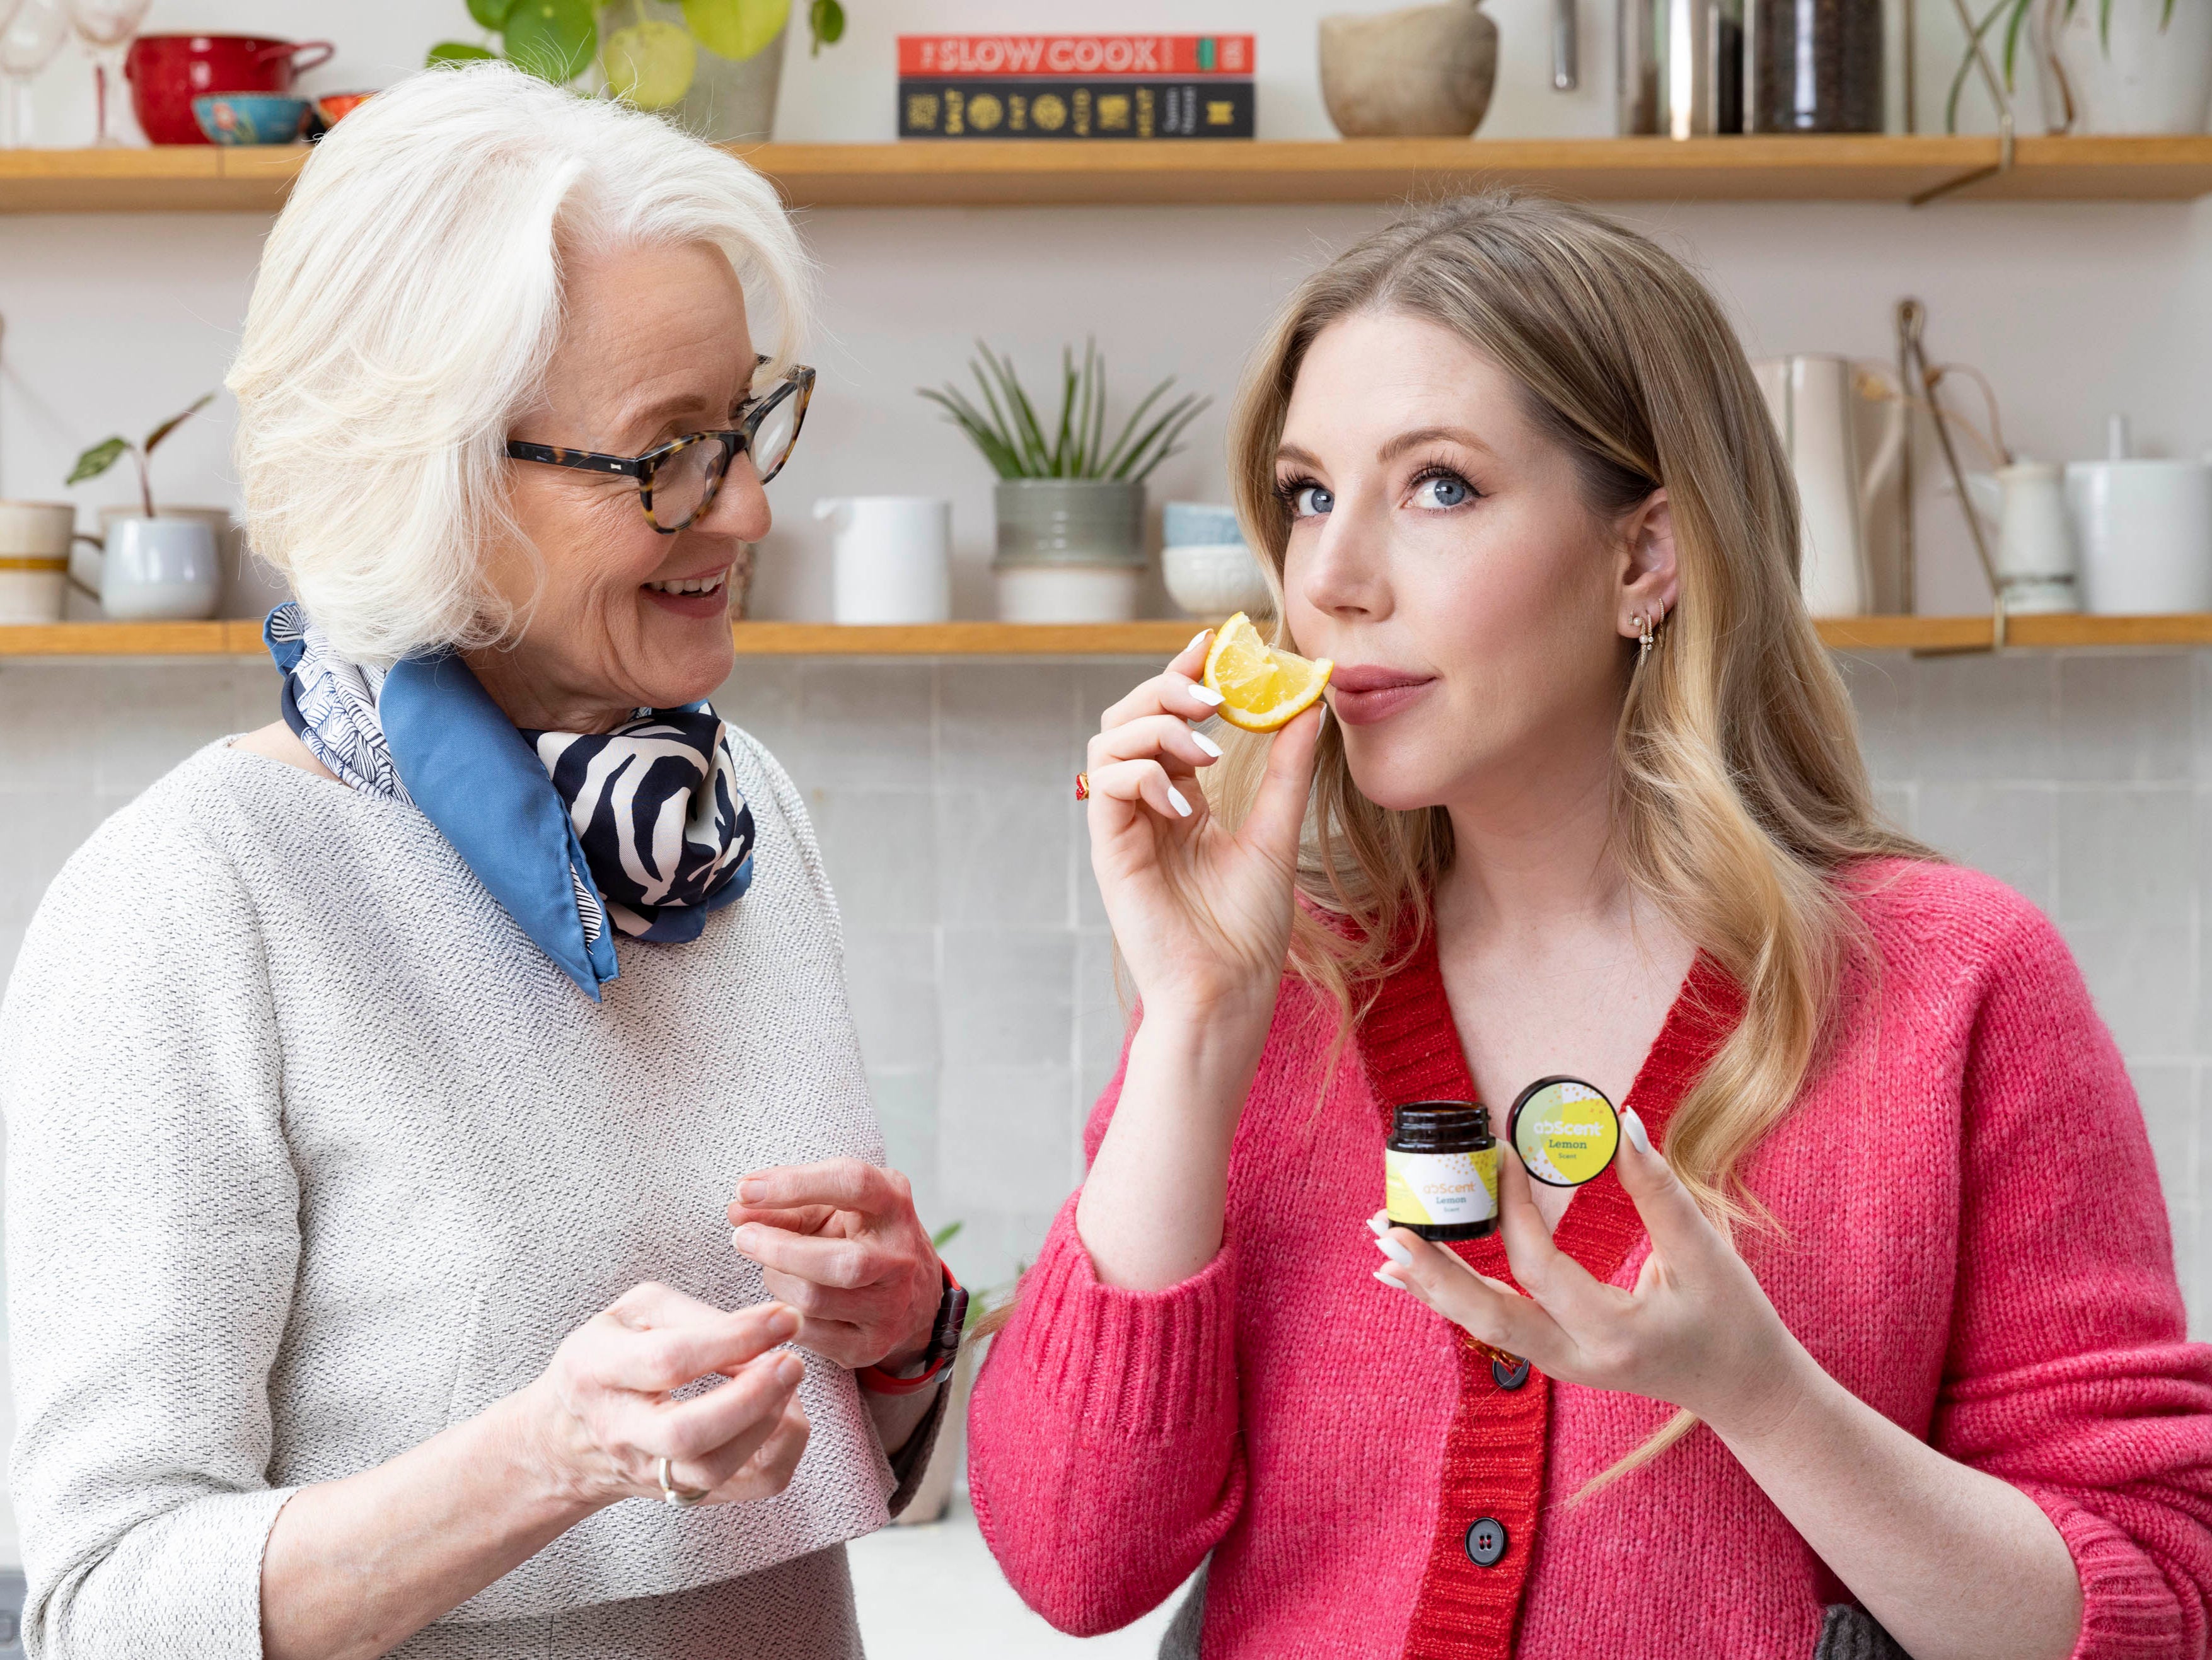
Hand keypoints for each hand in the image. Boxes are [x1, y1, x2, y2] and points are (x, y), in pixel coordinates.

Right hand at [519, 1283, 810, 1508]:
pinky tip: (786, 1413)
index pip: (670, 1361)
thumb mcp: (636, 1313)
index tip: (785, 1318)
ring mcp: (649, 1470)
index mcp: (598, 1369)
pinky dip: (780, 1453)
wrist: (567, 1438)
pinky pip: (747, 1489)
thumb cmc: (609, 1358)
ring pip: (715, 1470)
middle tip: (792, 1362)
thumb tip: (765, 1330)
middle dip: (752, 1397)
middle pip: (687, 1432)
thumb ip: (696, 1316)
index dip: (735, 1338)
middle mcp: (619, 1429)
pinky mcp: (684, 1493)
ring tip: (789, 1381)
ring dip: (769, 1425)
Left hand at [727, 1159, 941, 1372]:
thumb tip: (737, 1210)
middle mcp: (899, 1257)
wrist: (912, 1297)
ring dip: (777, 1280)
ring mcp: (889, 1306)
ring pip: (814, 1300)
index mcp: (893, 1204)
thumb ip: (787, 1207)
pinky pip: (807, 1333)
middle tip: (742, 1236)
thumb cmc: (860, 1238)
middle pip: (837, 1262)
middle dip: (778, 1249)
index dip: (794, 1185)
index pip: (851, 1184)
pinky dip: (783, 1313)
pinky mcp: (870, 1345)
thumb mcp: (833, 1209)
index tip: (746, 1189)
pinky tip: (784, 1300)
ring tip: (772, 1269)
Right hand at [1086, 629, 1323, 1023]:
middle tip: (1215, 694)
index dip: (1184, 675)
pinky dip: (1143, 776)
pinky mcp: (1109, 850)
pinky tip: (1185, 803)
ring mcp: (1123, 826)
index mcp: (1179, 798)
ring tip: (1207, 748)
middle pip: (1128, 716)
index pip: (1168, 718)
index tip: (1216, 642)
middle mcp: (1145, 806)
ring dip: (1155, 727)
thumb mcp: (1277, 832)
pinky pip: (1105, 785)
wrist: (1230, 990)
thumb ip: (1288, 771)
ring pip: (1109, 740)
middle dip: (1166, 689)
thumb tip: (1310, 705)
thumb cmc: (1248, 928)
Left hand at [1372, 1110, 1811, 1442]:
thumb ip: (1659, 1189)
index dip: (1513, 1207)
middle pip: (1486, 1316)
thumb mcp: (1705, 1252)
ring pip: (1480, 1325)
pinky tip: (1409, 1275)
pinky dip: (1450, 1296)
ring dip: (1430, 1283)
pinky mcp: (1554, 1357)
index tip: (1498, 1151)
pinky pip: (1492, 1325)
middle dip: (1433, 1270)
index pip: (1539, 1266)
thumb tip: (1621, 1121)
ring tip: (1381, 1244)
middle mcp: (1575, 1359)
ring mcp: (1560, 1366)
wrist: (1744, 1388)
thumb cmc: (1733, 1318)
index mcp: (1613, 1333)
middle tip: (1387, 1228)